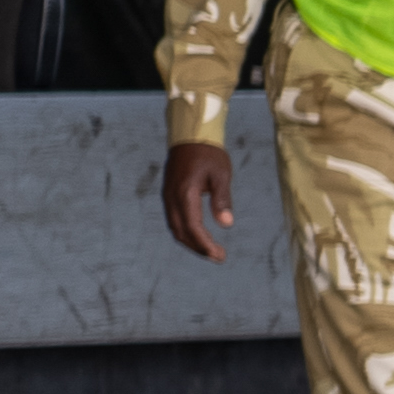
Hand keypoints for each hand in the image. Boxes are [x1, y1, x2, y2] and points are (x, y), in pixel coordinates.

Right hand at [162, 143, 232, 261]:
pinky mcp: (169, 195)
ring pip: (175, 227)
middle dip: (199, 248)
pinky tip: (199, 237)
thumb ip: (222, 200)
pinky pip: (174, 219)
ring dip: (191, 242)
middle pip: (181, 232)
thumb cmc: (209, 154)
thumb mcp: (221, 175)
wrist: (190, 136)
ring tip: (210, 252)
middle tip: (219, 257)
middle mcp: (171, 197)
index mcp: (185, 193)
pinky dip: (185, 232)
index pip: (193, 227)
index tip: (219, 255)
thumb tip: (226, 224)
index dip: (205, 244)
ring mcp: (167, 196)